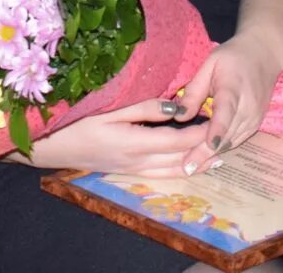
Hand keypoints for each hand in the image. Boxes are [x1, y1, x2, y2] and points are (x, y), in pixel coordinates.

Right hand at [20, 98, 207, 176]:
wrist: (54, 149)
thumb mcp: (110, 110)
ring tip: (218, 154)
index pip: (178, 140)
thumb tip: (175, 107)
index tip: (220, 120)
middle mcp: (139, 162)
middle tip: (227, 138)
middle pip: (181, 158)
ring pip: (174, 171)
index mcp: (136, 143)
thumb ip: (144, 108)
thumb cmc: (79, 123)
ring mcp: (135, 171)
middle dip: (205, 149)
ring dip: (197, 163)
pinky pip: (163, 174)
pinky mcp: (130, 174)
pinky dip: (181, 169)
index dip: (201, 132)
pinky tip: (190, 164)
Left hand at [174, 32, 282, 174]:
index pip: (225, 114)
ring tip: (192, 167)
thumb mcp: (209, 65)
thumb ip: (194, 90)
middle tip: (186, 168)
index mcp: (233, 89)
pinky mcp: (256, 124)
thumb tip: (179, 115)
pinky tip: (206, 157)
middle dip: (206, 153)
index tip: (205, 148)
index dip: (216, 132)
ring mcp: (254, 118)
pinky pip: (237, 140)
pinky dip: (222, 148)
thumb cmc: (233, 57)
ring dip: (213, 155)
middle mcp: (247, 108)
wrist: (264, 55)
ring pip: (232, 141)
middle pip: (227, 135)